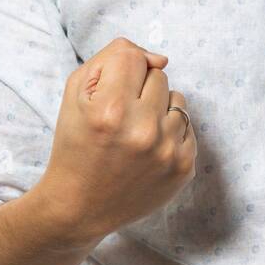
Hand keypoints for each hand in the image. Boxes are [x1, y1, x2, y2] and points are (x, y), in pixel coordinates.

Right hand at [32, 37, 196, 247]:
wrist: (79, 206)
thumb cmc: (75, 143)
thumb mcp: (76, 91)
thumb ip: (115, 57)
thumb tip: (161, 59)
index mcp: (111, 109)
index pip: (134, 57)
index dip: (119, 72)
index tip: (109, 94)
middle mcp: (143, 130)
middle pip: (158, 76)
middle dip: (139, 90)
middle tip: (119, 118)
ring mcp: (167, 151)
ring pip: (178, 98)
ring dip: (158, 110)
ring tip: (134, 132)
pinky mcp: (183, 167)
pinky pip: (188, 126)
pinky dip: (169, 132)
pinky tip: (148, 149)